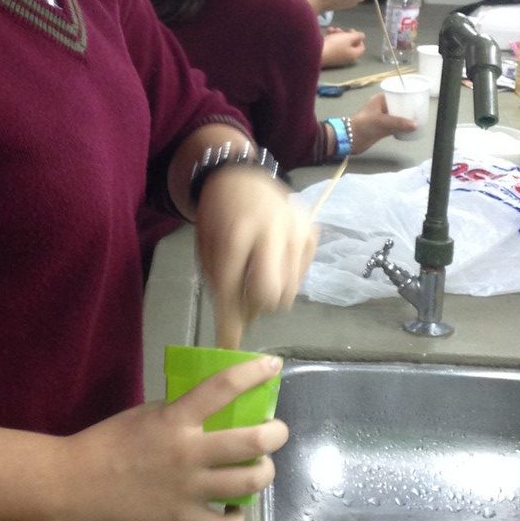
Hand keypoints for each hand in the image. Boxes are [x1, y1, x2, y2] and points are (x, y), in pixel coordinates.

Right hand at [71, 356, 287, 520]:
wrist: (78, 483)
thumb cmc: (110, 440)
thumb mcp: (147, 413)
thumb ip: (181, 413)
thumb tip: (214, 412)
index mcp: (175, 418)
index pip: (223, 387)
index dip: (253, 373)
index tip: (272, 365)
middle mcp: (188, 452)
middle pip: (251, 442)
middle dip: (275, 433)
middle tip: (277, 430)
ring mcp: (188, 490)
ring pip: (247, 483)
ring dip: (264, 472)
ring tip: (262, 466)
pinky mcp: (181, 520)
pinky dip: (236, 516)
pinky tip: (234, 506)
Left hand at [194, 170, 317, 348]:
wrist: (240, 177)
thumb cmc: (219, 217)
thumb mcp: (208, 249)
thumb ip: (221, 285)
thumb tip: (238, 328)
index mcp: (236, 232)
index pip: (233, 288)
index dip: (229, 321)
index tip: (228, 344)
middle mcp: (271, 230)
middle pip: (271, 295)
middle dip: (256, 306)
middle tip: (246, 299)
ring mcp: (296, 230)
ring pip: (289, 290)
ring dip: (271, 294)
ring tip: (257, 275)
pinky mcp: (311, 232)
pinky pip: (301, 275)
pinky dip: (286, 278)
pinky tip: (273, 261)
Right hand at [322, 28, 365, 67]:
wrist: (316, 54)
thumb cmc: (335, 45)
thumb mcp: (348, 38)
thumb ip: (358, 36)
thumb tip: (362, 36)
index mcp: (354, 54)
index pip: (361, 47)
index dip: (359, 38)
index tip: (351, 30)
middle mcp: (347, 58)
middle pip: (350, 45)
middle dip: (345, 35)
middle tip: (340, 29)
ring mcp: (337, 58)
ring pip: (341, 44)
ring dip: (337, 35)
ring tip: (332, 29)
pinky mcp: (329, 56)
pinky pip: (333, 46)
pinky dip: (331, 39)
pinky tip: (327, 32)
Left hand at [351, 92, 416, 152]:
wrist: (351, 139)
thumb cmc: (364, 125)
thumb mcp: (382, 121)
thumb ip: (398, 123)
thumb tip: (415, 125)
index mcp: (379, 100)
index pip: (396, 93)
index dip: (406, 96)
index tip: (417, 100)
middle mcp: (381, 107)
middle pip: (398, 105)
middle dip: (408, 108)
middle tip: (420, 112)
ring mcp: (382, 118)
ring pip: (397, 116)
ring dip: (406, 118)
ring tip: (417, 120)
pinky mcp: (382, 128)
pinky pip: (395, 125)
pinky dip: (402, 126)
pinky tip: (410, 129)